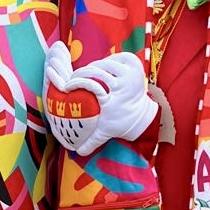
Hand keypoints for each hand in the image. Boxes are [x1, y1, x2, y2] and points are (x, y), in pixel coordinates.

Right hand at [44, 43, 156, 157]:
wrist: (142, 114)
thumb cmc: (120, 121)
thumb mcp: (105, 131)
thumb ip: (91, 141)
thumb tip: (77, 152)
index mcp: (114, 98)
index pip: (91, 84)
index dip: (77, 82)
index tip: (68, 86)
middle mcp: (124, 84)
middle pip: (96, 70)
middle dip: (81, 73)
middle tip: (73, 78)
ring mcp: (131, 72)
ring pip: (105, 62)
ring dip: (93, 67)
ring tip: (85, 73)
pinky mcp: (135, 64)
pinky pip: (117, 56)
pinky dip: (109, 60)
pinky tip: (102, 67)